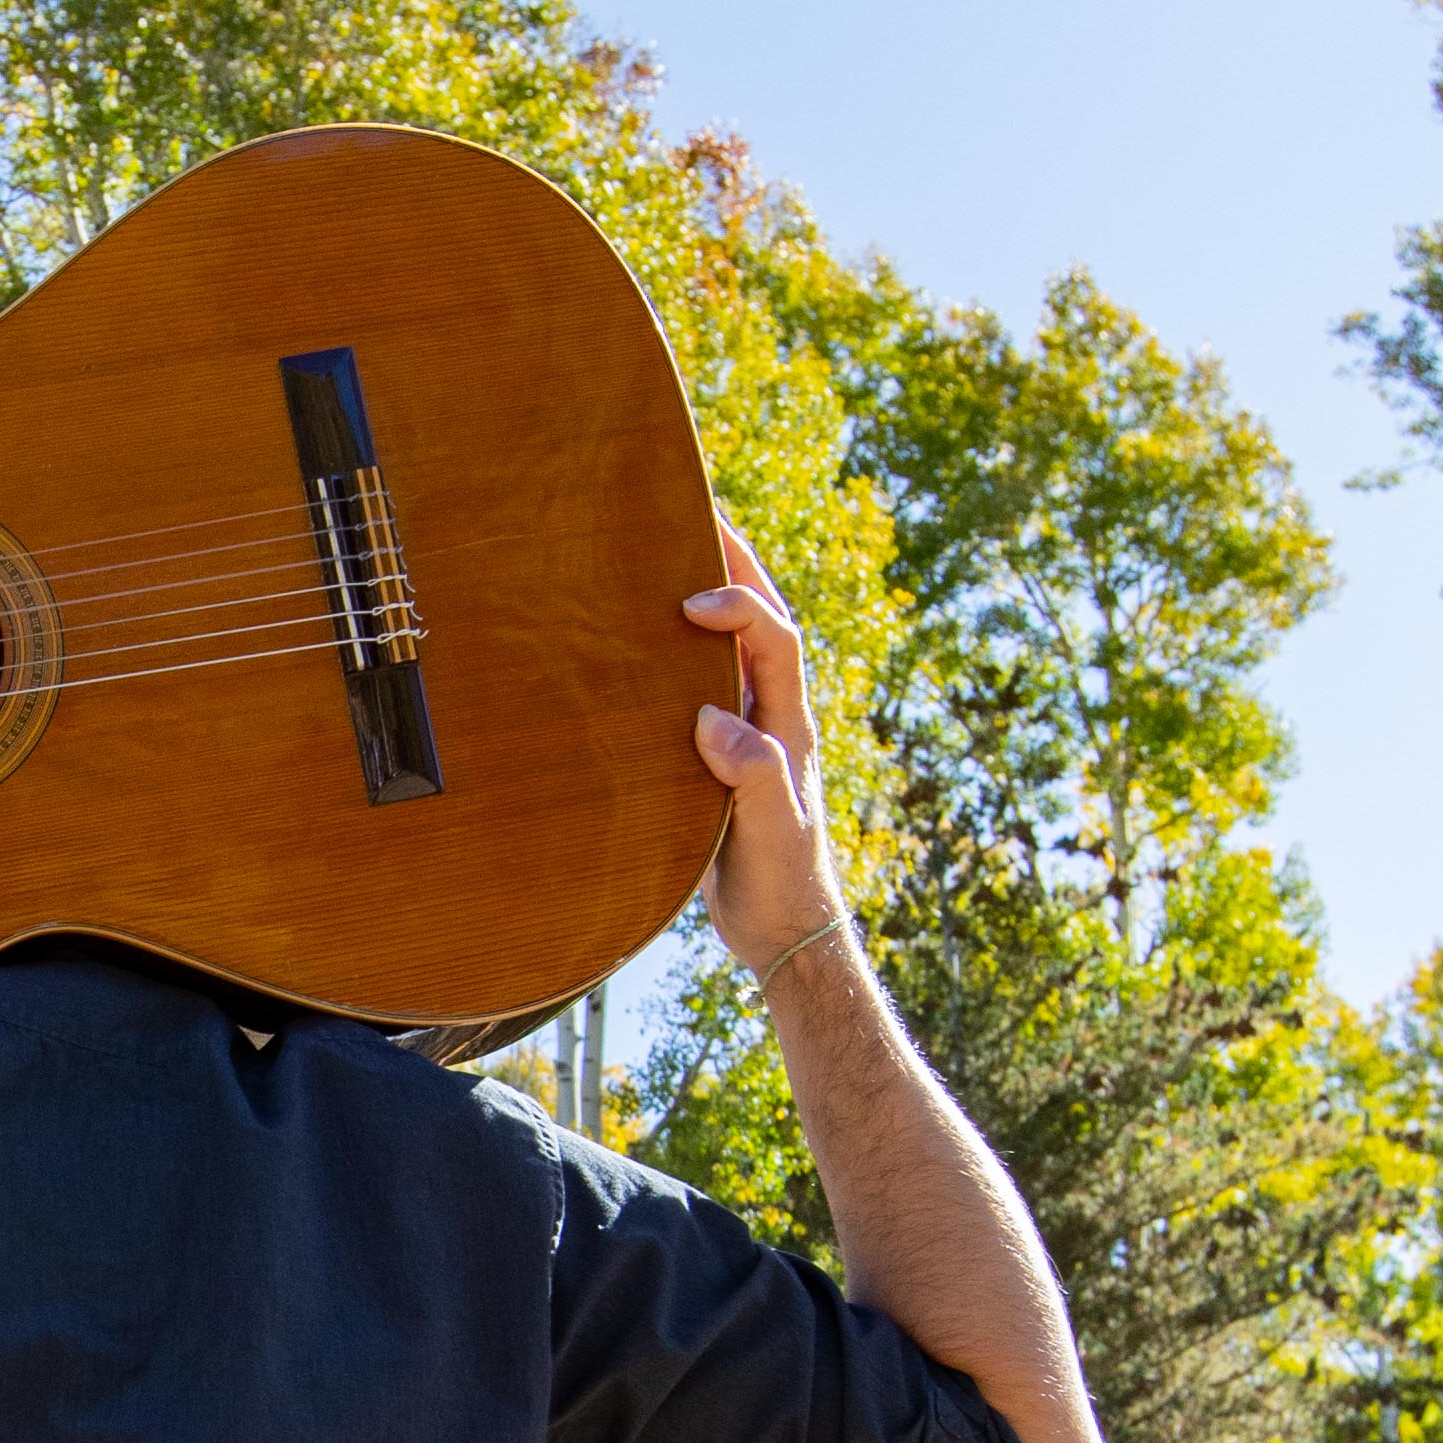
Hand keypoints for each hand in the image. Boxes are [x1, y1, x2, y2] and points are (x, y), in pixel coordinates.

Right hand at [683, 518, 845, 967]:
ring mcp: (750, 732)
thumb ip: (752, 773)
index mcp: (789, 724)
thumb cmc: (781, 880)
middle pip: (765, 620)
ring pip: (739, 647)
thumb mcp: (769, 830)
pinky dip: (688, 649)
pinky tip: (654, 642)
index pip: (774, 638)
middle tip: (702, 515)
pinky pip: (709, 683)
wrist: (784, 927)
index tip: (690, 602)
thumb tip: (714, 718)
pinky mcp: (723, 755)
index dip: (740, 605)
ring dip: (718, 594)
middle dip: (738, 563)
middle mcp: (774, 715)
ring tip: (677, 553)